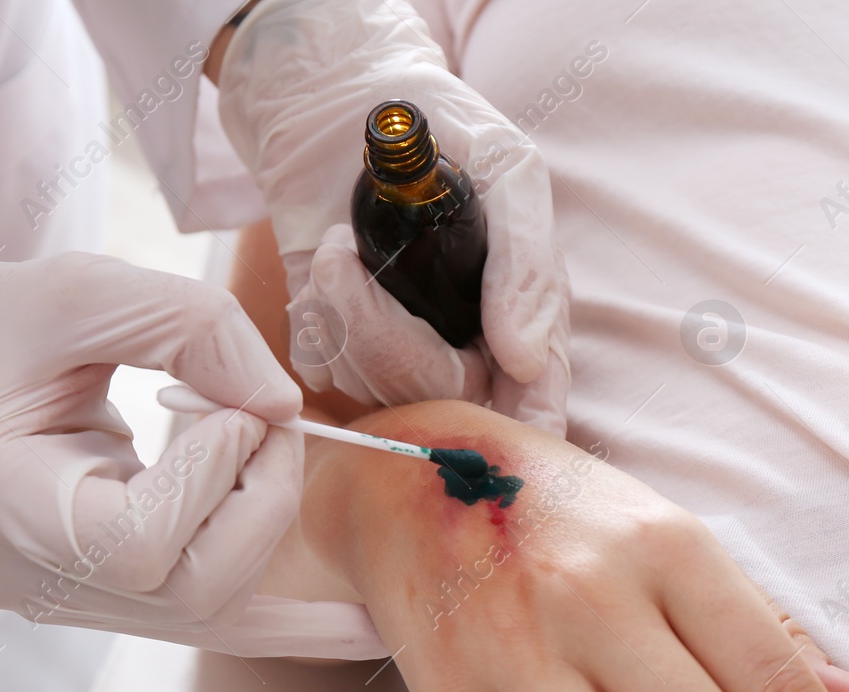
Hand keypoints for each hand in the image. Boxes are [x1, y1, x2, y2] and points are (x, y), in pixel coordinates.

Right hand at [0, 220, 304, 640]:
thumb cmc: (3, 325)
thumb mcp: (85, 289)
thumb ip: (190, 327)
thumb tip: (282, 405)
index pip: (133, 544)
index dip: (209, 482)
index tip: (229, 409)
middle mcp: (28, 578)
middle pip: (191, 591)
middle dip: (263, 501)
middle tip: (273, 420)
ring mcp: (67, 604)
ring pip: (213, 614)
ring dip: (273, 528)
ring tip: (292, 458)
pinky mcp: (109, 603)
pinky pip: (214, 625)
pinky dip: (298, 625)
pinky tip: (367, 625)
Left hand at [215, 0, 569, 431]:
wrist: (344, 102)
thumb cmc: (448, 129)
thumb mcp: (511, 172)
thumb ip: (529, 264)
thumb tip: (526, 361)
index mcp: (521, 318)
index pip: (534, 405)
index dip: (522, 433)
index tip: (504, 430)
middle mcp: (464, 348)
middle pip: (440, 400)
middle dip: (387, 337)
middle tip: (349, 252)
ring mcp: (397, 352)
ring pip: (376, 389)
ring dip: (341, 311)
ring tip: (336, 243)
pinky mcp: (336, 342)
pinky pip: (325, 370)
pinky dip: (314, 319)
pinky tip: (320, 267)